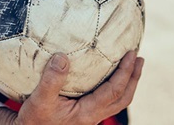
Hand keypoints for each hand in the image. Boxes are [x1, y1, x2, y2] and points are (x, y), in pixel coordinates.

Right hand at [0, 52, 142, 124]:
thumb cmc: (34, 120)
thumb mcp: (39, 100)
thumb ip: (51, 79)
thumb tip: (62, 57)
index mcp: (88, 112)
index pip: (115, 91)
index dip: (126, 72)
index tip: (132, 54)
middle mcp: (94, 116)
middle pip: (124, 98)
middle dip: (134, 78)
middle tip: (139, 58)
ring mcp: (92, 116)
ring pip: (118, 101)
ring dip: (128, 82)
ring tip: (132, 65)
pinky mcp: (86, 113)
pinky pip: (108, 100)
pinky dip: (115, 86)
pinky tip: (109, 74)